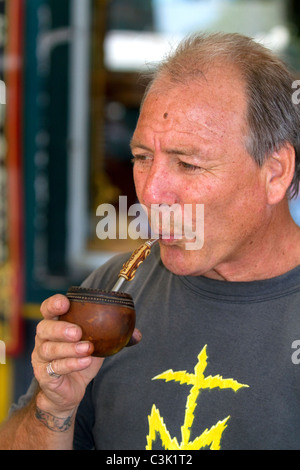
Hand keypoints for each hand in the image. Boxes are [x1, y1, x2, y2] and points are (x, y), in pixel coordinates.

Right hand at [32, 294, 102, 415]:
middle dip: (61, 328)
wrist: (68, 392)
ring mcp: (41, 357)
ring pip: (50, 348)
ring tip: (87, 348)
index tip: (65, 303)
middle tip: (78, 332)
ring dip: (69, 348)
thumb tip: (137, 334)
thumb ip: (113, 337)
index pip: (48, 309)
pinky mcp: (44, 374)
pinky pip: (55, 368)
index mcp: (55, 324)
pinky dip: (71, 364)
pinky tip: (85, 362)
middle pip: (44, 328)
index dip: (54, 304)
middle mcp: (44, 338)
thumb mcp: (97, 345)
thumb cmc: (80, 360)